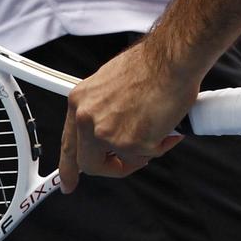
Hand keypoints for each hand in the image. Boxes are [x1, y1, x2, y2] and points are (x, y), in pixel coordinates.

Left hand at [57, 38, 198, 191]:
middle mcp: (87, 119)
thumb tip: (112, 128)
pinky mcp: (130, 144)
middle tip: (127, 163)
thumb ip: (104, 110)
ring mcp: (107, 134)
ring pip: (122, 162)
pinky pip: (146, 156)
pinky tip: (168, 127)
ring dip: (141, 153)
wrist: (172, 58)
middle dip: (111, 167)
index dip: (68, 168)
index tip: (69, 183)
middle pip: (89, 163)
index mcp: (81, 101)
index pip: (68, 144)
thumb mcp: (112, 84)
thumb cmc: (152, 64)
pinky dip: (160, 145)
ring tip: (157, 131)